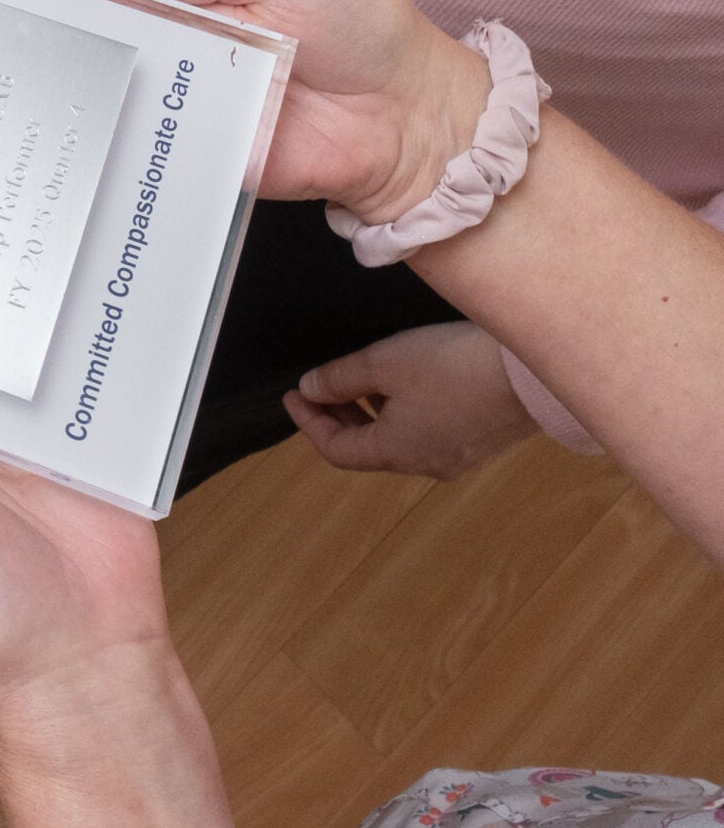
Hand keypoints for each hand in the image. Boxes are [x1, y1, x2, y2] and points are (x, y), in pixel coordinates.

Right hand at [41, 0, 491, 223]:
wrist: (411, 121)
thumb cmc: (356, 23)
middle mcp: (166, 31)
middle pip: (79, 24)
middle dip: (26, 22)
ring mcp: (170, 91)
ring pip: (93, 82)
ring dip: (47, 79)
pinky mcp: (180, 146)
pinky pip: (125, 140)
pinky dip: (92, 136)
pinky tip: (50, 127)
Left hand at [284, 322, 537, 478]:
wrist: (536, 375)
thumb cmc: (453, 367)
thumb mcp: (386, 364)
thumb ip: (342, 379)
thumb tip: (311, 390)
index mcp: (397, 453)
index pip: (337, 452)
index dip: (308, 423)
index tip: (292, 395)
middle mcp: (427, 463)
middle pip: (368, 449)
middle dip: (339, 418)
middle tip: (320, 388)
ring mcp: (460, 456)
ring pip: (399, 441)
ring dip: (372, 415)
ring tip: (359, 380)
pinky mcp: (484, 441)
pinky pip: (429, 433)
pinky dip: (404, 414)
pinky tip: (407, 383)